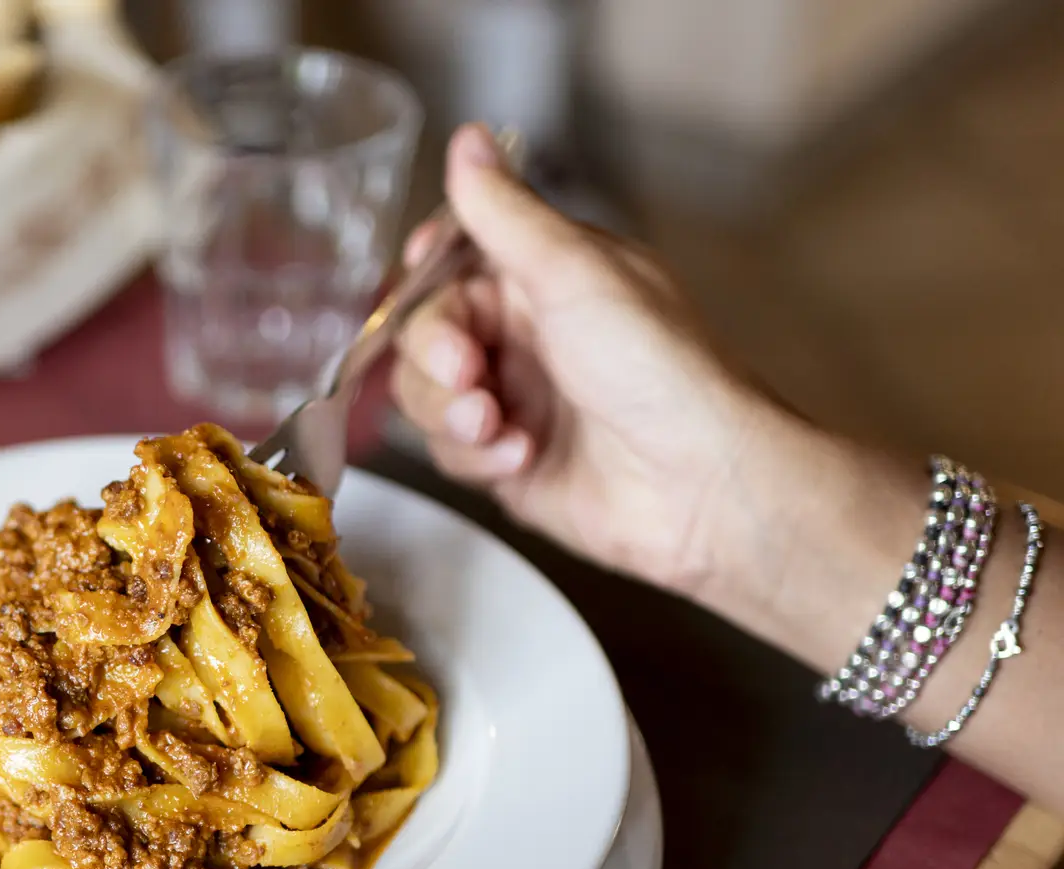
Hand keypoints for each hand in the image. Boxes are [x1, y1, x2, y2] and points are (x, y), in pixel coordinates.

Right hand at [390, 125, 800, 598]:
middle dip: (435, 357)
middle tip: (469, 373)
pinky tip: (521, 458)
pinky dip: (477, 457)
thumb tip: (468, 140)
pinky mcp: (508, 462)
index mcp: (544, 278)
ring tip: (497, 425)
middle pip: (424, 334)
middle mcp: (524, 336)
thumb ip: (506, 213)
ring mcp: (515, 400)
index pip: (451, 263)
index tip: (416, 281)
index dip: (425, 276)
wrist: (698, 482)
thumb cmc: (657, 368)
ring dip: (450, 412)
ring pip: (426, 397)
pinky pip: (450, 453)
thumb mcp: (573, 273)